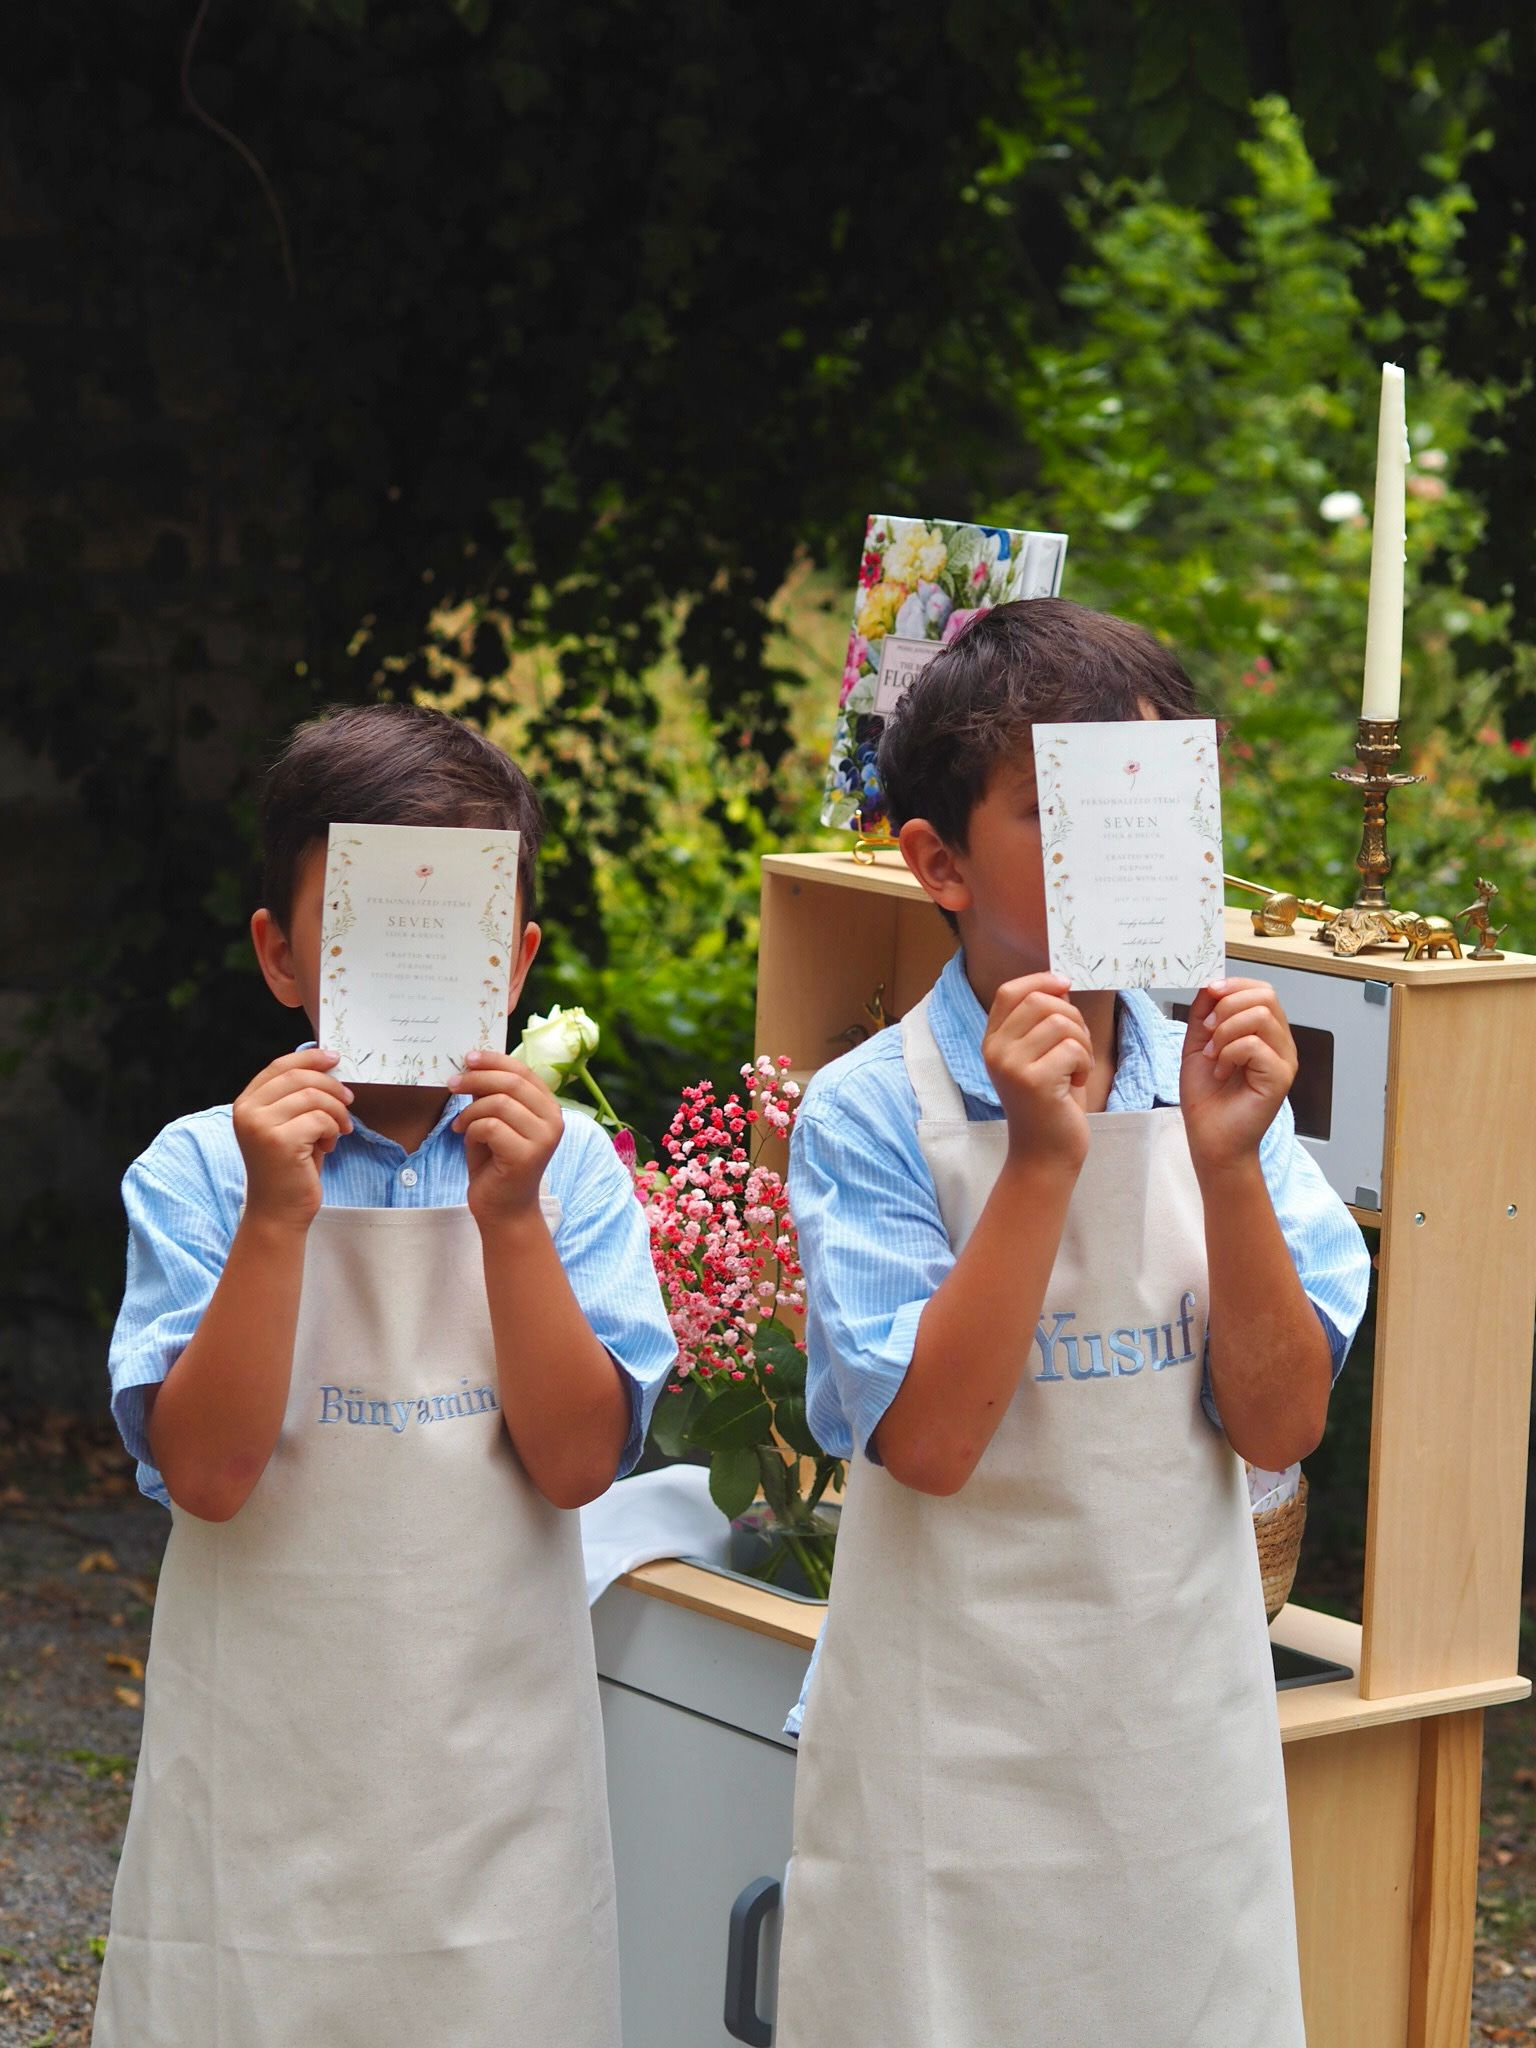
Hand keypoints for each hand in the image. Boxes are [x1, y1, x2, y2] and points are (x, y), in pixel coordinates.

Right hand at [233, 1048, 353, 1230]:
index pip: (279, 1066)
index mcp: (246, 1103)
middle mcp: (247, 1112)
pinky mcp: (279, 1141)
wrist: (279, 1212)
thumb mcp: (290, 1125)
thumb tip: (327, 1063)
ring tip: (338, 1131)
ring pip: (313, 1097)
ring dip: (336, 1112)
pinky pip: (321, 1120)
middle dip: (331, 1087)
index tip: (334, 1058)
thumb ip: (299, 1097)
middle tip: (349, 1102)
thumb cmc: (290, 1168)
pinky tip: (329, 1146)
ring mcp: (260, 1126)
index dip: (310, 1058)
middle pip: (299, 1077)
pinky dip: (333, 1131)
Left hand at [451, 1050, 563, 1224]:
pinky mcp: (527, 1155)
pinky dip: (471, 1130)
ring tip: (460, 1125)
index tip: (468, 1059)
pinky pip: (489, 1126)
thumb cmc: (496, 1164)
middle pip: (511, 1083)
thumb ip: (491, 1096)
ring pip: (498, 1104)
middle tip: (452, 1084)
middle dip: (476, 1079)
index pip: (523, 1071)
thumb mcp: (494, 1121)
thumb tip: (473, 1065)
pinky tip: (466, 1140)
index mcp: (549, 1108)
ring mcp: (543, 1139)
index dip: (494, 1061)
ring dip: (470, 1112)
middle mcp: (554, 1120)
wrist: (503, 1209)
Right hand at [982, 972, 1091, 1173]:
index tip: (1065, 986)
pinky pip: (1072, 1048)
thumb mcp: (1042, 1056)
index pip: (1010, 991)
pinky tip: (1075, 1082)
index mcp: (993, 1042)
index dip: (1041, 980)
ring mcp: (1010, 1066)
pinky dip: (1085, 1063)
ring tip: (1077, 1067)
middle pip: (1040, 1001)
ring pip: (1060, 1022)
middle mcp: (995, 1051)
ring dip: (1082, 1043)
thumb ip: (1045, 1021)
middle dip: (1073, 1018)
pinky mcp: (1032, 1081)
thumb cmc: (1050, 1104)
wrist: (1045, 1155)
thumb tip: (1060, 985)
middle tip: (1078, 1047)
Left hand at [1179, 978, 1296, 1175]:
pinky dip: (1228, 1054)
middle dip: (1228, 1006)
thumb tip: (1210, 982)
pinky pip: (1254, 1045)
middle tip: (1208, 1032)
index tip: (1209, 993)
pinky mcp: (1280, 1077)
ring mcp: (1284, 1060)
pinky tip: (1221, 1072)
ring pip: (1260, 1016)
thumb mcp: (1199, 1044)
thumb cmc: (1207, 1097)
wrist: (1210, 1138)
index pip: (1262, 990)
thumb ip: (1205, 1013)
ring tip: (1213, 1056)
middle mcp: (1280, 1043)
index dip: (1234, 985)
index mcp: (1265, 1033)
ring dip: (1225, 1033)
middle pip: (1266, 996)